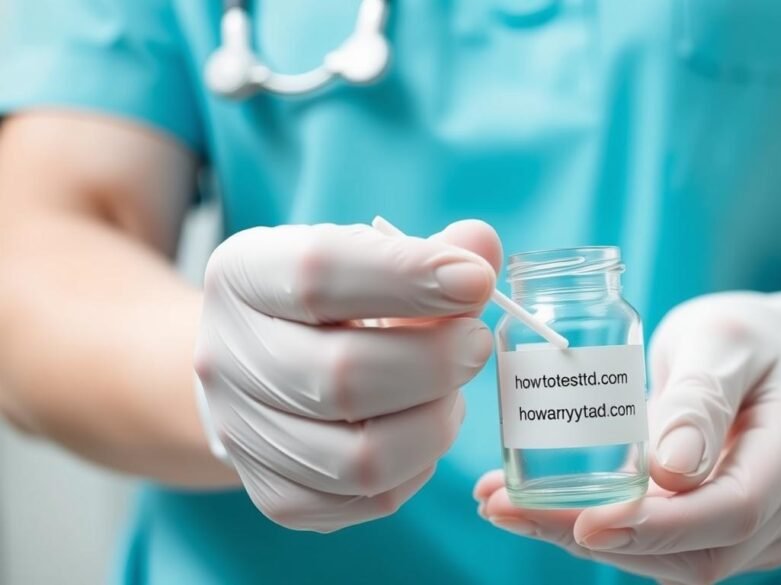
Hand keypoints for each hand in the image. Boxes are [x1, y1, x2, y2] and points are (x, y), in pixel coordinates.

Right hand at [194, 221, 500, 531]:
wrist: (259, 367)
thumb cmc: (328, 302)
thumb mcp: (362, 255)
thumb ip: (423, 251)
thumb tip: (480, 246)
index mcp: (242, 275)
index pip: (318, 273)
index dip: (408, 277)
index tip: (476, 280)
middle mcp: (224, 358)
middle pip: (342, 377)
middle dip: (436, 363)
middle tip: (476, 344)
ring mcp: (243, 436)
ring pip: (361, 459)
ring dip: (434, 424)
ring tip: (451, 393)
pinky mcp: (273, 496)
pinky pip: (369, 500)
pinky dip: (417, 466)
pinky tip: (421, 428)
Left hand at [476, 292, 780, 583]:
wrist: (774, 356)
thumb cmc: (749, 336)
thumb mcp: (723, 338)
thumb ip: (700, 397)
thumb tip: (669, 472)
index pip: (733, 510)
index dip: (660, 527)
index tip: (586, 523)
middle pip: (694, 551)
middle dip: (597, 539)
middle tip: (508, 509)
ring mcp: (757, 529)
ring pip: (668, 560)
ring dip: (581, 539)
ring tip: (504, 505)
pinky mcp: (716, 532)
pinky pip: (657, 545)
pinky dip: (594, 530)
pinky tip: (533, 505)